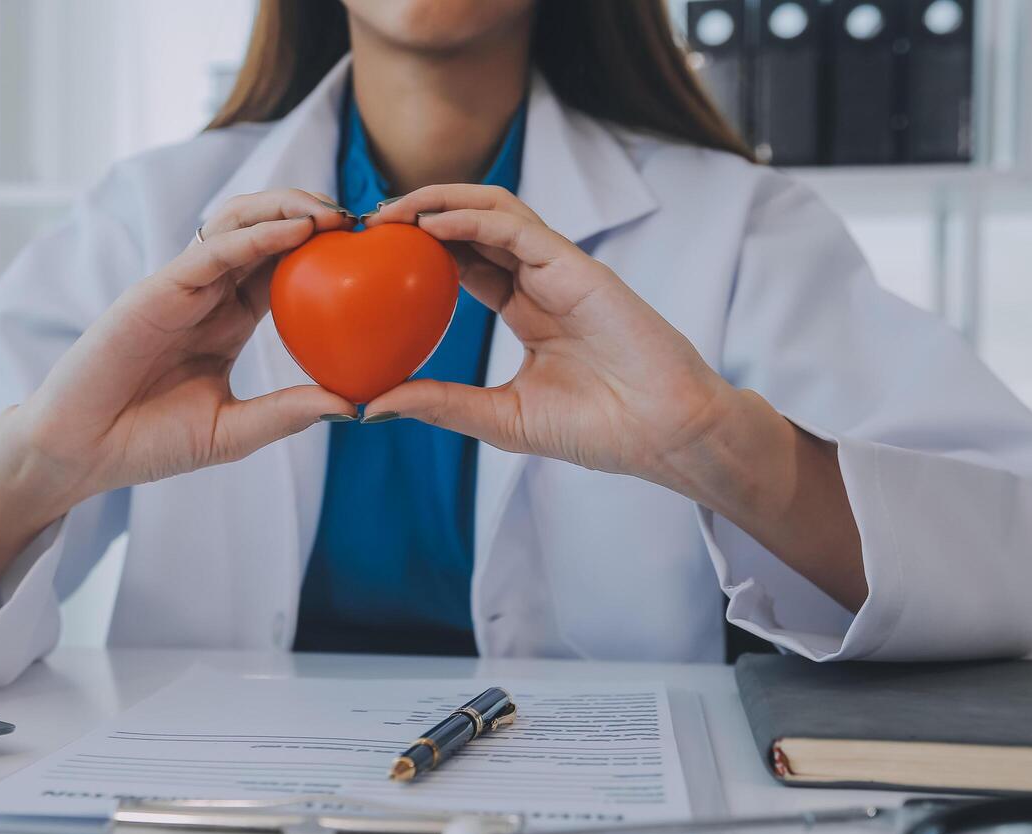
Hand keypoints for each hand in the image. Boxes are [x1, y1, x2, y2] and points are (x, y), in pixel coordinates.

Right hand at [0, 189, 357, 521]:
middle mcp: (208, 293)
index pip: (286, 269)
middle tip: (366, 222)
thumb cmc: (149, 444)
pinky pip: (211, 250)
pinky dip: (256, 235)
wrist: (81, 453)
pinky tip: (297, 231)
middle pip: (267, 231)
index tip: (378, 253)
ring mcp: (182, 286)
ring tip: (335, 214)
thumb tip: (352, 404)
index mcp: (228, 320)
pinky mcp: (157, 289)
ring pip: (240, 224)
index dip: (328, 252)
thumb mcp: (233, 433)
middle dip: (315, 213)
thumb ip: (286, 414)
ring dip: (289, 208)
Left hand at [360, 185, 737, 486]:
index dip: (417, 250)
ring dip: (438, 201)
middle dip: (418, 214)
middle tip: (366, 223)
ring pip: (492, 211)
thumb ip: (440, 404)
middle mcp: (540, 280)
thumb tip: (370, 406)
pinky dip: (470, 218)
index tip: (368, 256)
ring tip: (390, 212)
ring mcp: (559, 268)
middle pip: (471, 226)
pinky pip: (516, 228)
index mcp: (526, 308)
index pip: (463, 262)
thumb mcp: (500, 419)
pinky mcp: (577, 266)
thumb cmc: (598, 430)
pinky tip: (429, 224)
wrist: (665, 434)